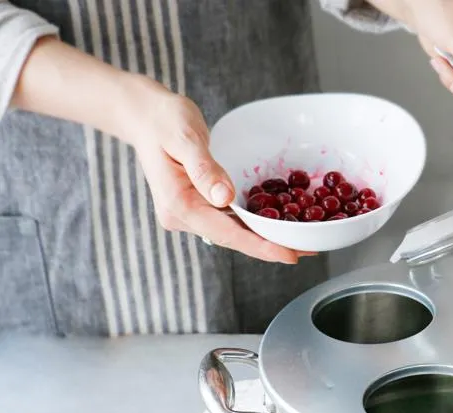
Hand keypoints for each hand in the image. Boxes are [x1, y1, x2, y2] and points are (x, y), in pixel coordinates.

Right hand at [128, 79, 308, 263]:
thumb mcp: (185, 137)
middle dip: (269, 246)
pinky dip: (252, 223)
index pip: (226, 233)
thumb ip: (205, 169)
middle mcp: (182, 216)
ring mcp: (188, 213)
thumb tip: (225, 197)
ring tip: (300, 242)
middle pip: (232, 238)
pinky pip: (228, 219)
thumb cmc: (164, 120)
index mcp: (178, 204)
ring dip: (263, 238)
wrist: (145, 116)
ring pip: (232, 232)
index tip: (289, 255)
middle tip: (308, 251)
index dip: (260, 246)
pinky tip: (275, 224)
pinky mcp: (196, 205)